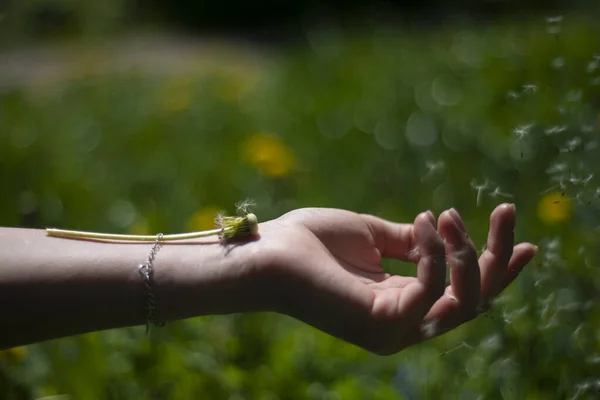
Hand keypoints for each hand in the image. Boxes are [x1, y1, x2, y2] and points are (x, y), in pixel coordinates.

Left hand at [256, 204, 536, 354]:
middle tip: (506, 212)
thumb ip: (410, 242)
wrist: (268, 251)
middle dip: (496, 256)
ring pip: (463, 301)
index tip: (523, 240)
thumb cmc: (310, 241)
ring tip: (450, 214)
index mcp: (399, 302)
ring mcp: (395, 331)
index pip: (459, 294)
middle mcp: (404, 324)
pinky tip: (428, 221)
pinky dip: (435, 252)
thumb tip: (443, 231)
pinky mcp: (385, 324)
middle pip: (473, 301)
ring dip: (467, 252)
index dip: (495, 269)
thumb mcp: (372, 235)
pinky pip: (432, 288)